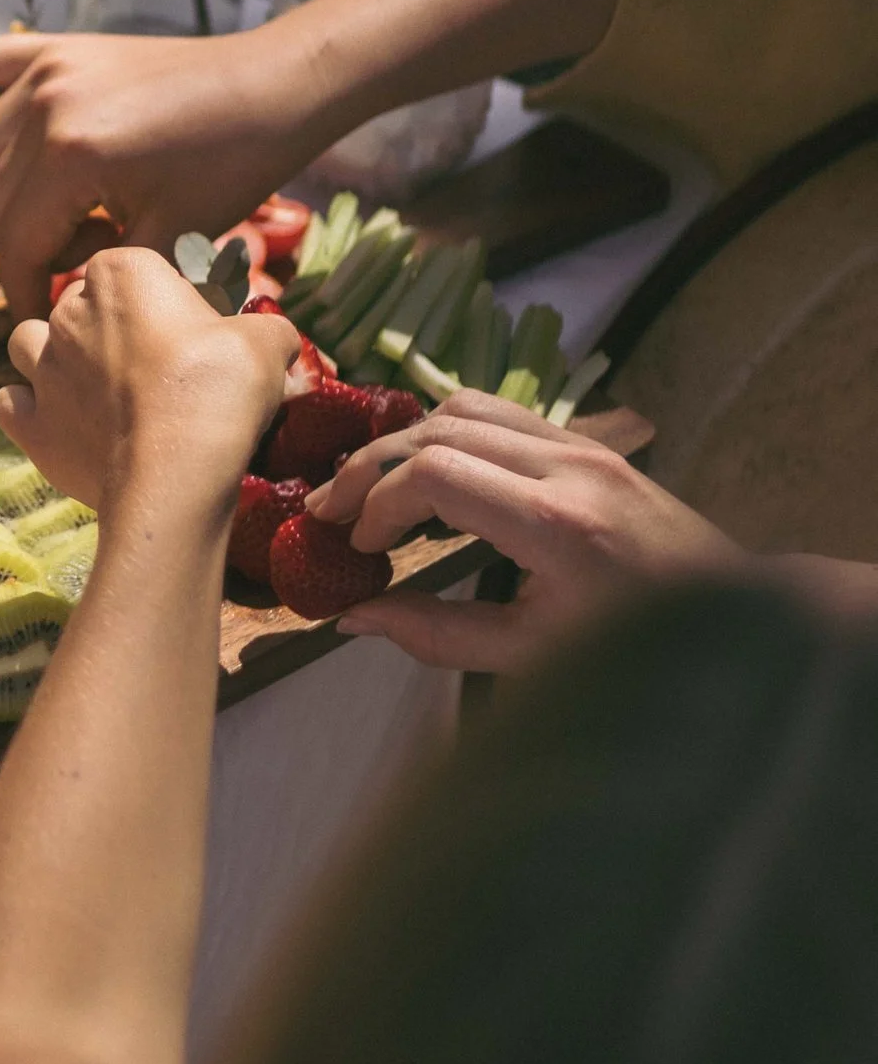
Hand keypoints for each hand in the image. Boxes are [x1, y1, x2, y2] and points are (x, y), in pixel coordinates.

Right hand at [0, 30, 316, 315]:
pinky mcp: (56, 48)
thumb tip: (58, 308)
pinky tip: (26, 134)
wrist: (271, 86)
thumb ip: (101, 275)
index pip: (14, 246)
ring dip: (7, 189)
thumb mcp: (171, 238)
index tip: (42, 318)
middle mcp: (42, 108)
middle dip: (27, 246)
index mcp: (70, 158)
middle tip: (88, 247)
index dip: (24, 294)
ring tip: (67, 199)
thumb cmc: (232, 165)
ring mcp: (45, 70)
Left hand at [0, 246, 299, 518]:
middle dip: (105, 328)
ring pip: (27, 344)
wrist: (177, 468)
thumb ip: (265, 329)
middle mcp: (69, 311)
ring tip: (93, 389)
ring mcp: (43, 368)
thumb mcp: (266, 343)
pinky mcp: (30, 423)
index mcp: (120, 272)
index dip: (160, 299)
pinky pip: (11, 405)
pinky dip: (31, 413)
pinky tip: (64, 428)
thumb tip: (273, 338)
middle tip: (151, 369)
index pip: (132, 269)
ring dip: (53, 359)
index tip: (188, 332)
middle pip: (79, 306)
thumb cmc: (220, 388)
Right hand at [302, 391, 726, 671]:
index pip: (437, 474)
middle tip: (330, 512)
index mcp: (559, 526)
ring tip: (368, 489)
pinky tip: (422, 471)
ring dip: (403, 441)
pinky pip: (498, 412)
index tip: (357, 545)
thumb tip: (353, 616)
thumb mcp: (533, 657)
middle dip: (372, 468)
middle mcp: (571, 468)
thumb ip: (439, 634)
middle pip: (439, 430)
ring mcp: (584, 445)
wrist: (733, 620)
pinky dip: (444, 432)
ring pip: (464, 407)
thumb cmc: (633, 653)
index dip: (378, 503)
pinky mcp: (588, 442)